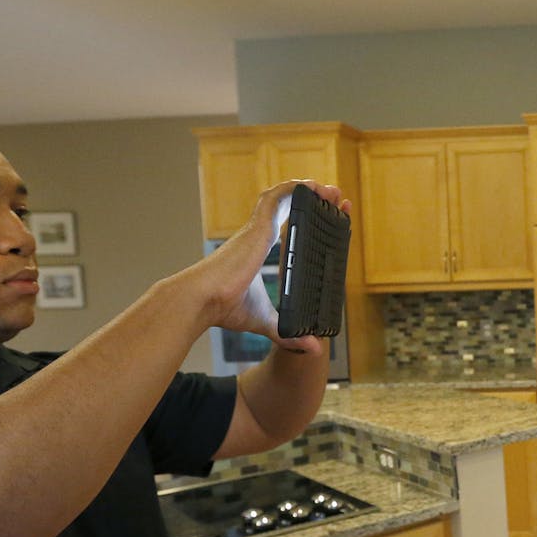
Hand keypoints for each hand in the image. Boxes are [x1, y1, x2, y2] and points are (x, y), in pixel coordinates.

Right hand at [200, 179, 349, 350]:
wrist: (202, 301)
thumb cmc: (224, 308)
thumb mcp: (265, 321)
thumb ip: (287, 332)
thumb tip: (312, 350)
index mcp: (257, 250)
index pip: (286, 226)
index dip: (306, 217)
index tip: (324, 214)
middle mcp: (256, 236)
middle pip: (288, 207)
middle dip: (312, 200)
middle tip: (334, 199)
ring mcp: (254, 229)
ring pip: (283, 198)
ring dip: (307, 190)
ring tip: (329, 189)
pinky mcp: (255, 227)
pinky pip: (276, 198)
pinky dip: (294, 188)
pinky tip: (312, 185)